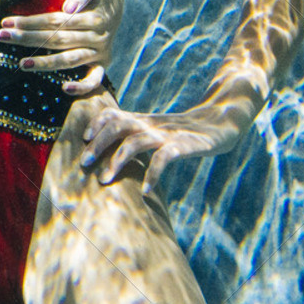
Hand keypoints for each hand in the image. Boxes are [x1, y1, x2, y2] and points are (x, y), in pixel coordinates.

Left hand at [0, 0, 122, 96]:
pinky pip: (95, 80)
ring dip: (44, 63)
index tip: (7, 22)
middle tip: (2, 36)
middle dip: (28, 38)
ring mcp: (100, 53)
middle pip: (57, 40)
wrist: (119, 1)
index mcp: (95, 17)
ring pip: (69, 60)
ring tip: (21, 64)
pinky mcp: (102, 64)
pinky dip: (82, 87)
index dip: (31, 21)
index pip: (56, 21)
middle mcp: (98, 37)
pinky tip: (64, 88)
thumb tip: (69, 8)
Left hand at [77, 105, 245, 195]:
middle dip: (98, 143)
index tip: (83, 139)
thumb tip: (105, 152)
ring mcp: (166, 134)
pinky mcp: (184, 145)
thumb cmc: (180, 132)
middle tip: (84, 163)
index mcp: (141, 120)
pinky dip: (152, 174)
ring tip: (105, 180)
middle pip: (118, 125)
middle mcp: (150, 124)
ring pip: (136, 141)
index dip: (96, 123)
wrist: (220, 123)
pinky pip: (164, 158)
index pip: (113, 113)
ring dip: (117, 160)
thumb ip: (132, 135)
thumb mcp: (154, 129)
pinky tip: (145, 190)